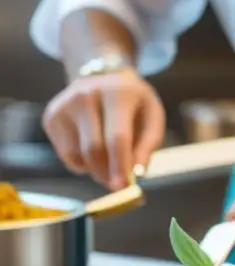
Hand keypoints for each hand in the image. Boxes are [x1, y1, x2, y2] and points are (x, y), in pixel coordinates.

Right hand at [42, 69, 164, 189]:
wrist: (103, 77)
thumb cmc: (134, 103)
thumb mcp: (152, 118)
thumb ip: (148, 145)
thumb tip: (137, 174)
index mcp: (116, 93)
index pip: (117, 137)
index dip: (119, 165)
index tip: (123, 188)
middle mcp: (85, 95)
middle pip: (94, 148)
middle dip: (107, 173)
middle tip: (118, 186)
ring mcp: (64, 105)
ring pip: (78, 155)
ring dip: (96, 171)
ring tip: (110, 165)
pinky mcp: (51, 117)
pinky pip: (67, 155)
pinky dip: (83, 164)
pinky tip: (93, 153)